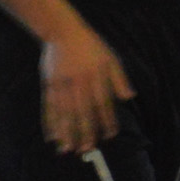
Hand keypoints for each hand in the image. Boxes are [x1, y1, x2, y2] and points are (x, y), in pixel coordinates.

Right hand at [40, 26, 132, 155]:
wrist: (62, 30)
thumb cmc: (91, 46)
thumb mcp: (110, 58)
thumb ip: (119, 79)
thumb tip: (130, 98)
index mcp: (97, 76)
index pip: (104, 102)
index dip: (108, 119)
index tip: (111, 135)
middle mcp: (80, 81)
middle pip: (83, 111)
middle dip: (85, 131)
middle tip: (87, 149)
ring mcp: (62, 83)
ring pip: (64, 112)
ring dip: (66, 132)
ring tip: (68, 149)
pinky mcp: (49, 83)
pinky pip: (49, 106)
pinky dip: (50, 122)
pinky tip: (52, 136)